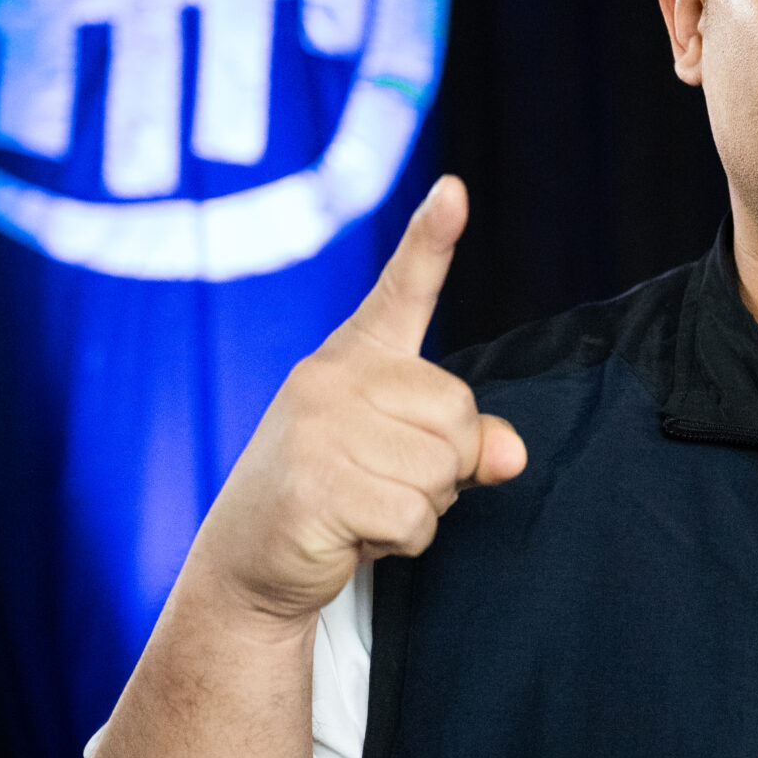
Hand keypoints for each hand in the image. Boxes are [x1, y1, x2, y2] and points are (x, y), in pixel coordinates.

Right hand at [187, 175, 527, 627]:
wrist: (247, 565)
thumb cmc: (339, 499)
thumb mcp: (404, 459)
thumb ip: (463, 442)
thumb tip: (510, 455)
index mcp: (355, 357)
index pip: (402, 290)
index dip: (432, 239)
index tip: (455, 192)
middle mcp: (331, 377)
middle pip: (459, 415)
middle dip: (445, 468)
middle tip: (382, 484)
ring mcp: (317, 427)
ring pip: (442, 471)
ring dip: (421, 509)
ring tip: (362, 508)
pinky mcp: (314, 485)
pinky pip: (414, 517)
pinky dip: (402, 542)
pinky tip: (352, 536)